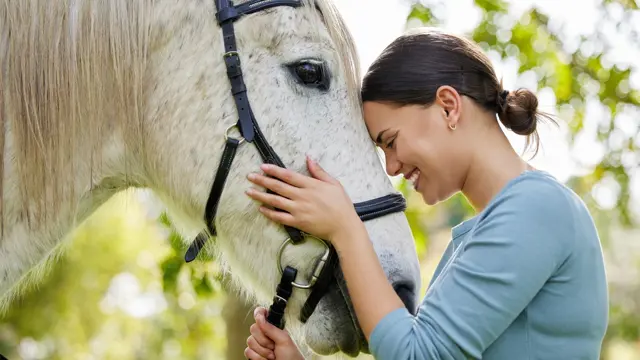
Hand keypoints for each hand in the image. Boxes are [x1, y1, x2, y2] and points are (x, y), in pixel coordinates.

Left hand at [245, 156, 359, 242]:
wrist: (344, 226)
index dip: (274, 170)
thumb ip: (319, 171)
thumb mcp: (333, 183)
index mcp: (310, 185)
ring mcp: (298, 210)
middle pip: (278, 187)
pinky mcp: (297, 222)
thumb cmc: (341, 204)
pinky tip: (261, 208)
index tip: (263, 166)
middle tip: (250, 177)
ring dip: (261, 195)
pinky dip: (269, 213)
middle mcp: (302, 197)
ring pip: (275, 201)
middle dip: (262, 181)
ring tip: (249, 191)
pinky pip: (280, 217)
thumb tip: (309, 158)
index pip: (288, 175)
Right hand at [245, 307, 304, 359]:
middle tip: (273, 346)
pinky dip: (258, 357)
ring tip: (273, 356)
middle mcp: (265, 336)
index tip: (260, 317)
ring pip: (250, 341)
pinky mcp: (254, 355)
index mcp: (274, 329)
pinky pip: (248, 351)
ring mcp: (259, 346)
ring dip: (262, 351)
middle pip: (253, 328)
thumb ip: (271, 328)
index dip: (259, 313)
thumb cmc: (292, 358)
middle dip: (264, 340)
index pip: (262, 315)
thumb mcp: (284, 340)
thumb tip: (259, 317)